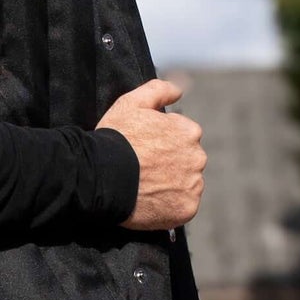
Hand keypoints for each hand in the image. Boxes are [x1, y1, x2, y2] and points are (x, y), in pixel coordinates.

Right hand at [97, 77, 206, 230]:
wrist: (101, 176)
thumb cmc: (115, 138)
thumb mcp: (132, 102)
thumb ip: (159, 90)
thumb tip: (179, 89)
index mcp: (189, 131)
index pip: (182, 138)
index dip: (161, 145)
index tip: (144, 151)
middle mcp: (198, 157)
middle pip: (187, 162)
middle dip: (170, 165)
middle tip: (144, 171)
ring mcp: (193, 185)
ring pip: (186, 185)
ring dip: (171, 186)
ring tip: (146, 187)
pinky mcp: (186, 210)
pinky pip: (182, 208)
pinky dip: (170, 206)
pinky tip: (150, 202)